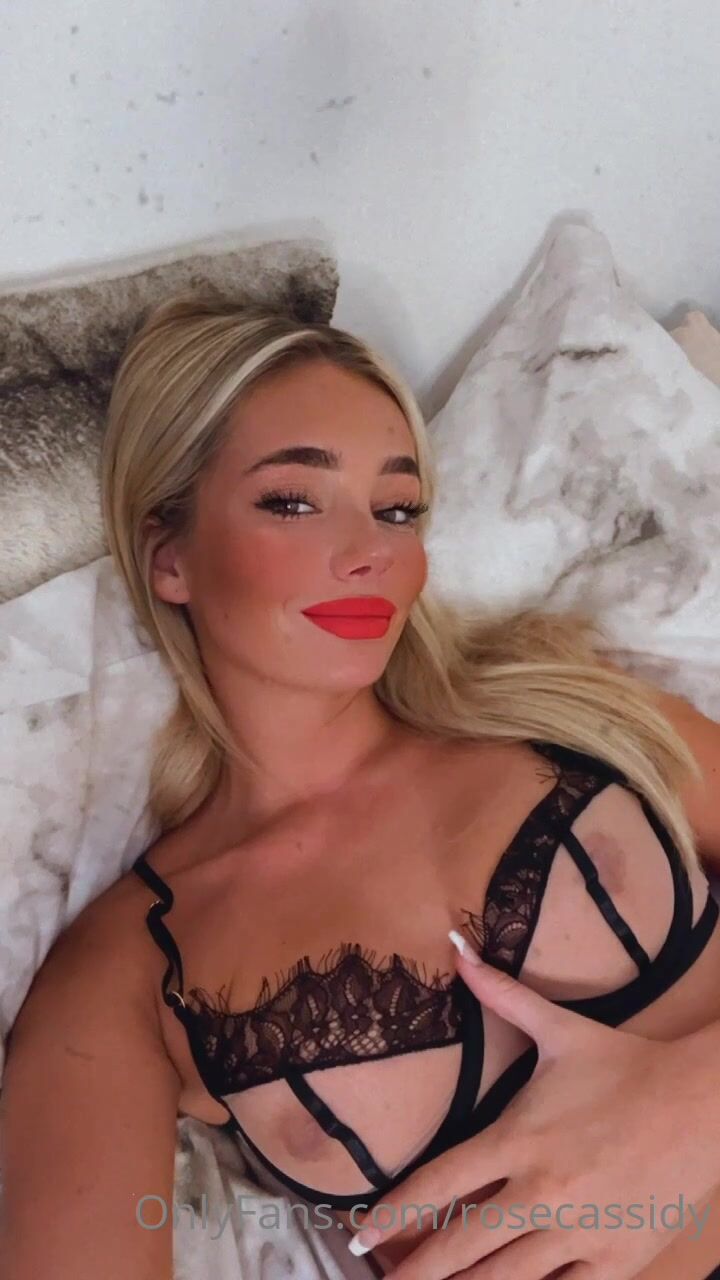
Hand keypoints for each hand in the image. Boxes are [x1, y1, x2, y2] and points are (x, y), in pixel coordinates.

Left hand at [347, 934, 719, 1279]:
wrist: (700, 1103)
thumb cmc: (624, 1065)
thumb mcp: (558, 1029)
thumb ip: (500, 994)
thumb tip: (455, 946)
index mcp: (518, 1139)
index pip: (439, 1184)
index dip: (394, 1214)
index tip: (361, 1235)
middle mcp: (541, 1191)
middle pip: (459, 1245)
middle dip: (414, 1272)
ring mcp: (579, 1233)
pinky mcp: (616, 1261)